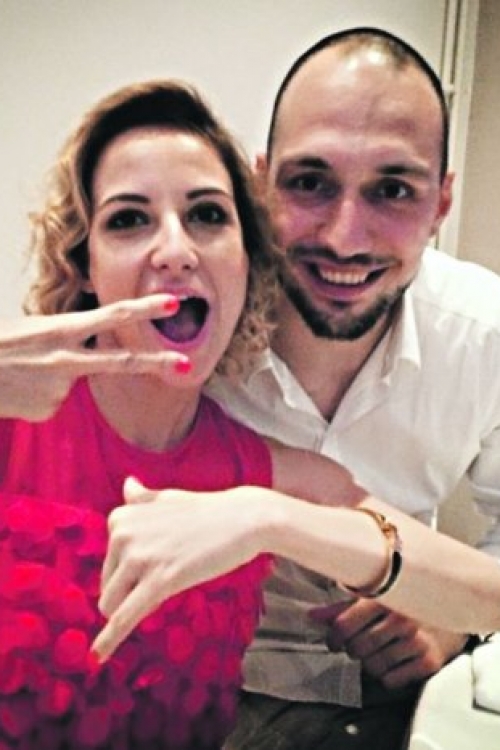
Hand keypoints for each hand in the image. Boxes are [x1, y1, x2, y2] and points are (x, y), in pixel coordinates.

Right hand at [0, 294, 184, 419]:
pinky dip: (41, 395)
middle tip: (186, 363)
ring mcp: (60, 388)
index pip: (112, 316)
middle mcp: (66, 359)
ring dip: (53, 378)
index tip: (172, 304)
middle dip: (157, 363)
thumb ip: (65, 332)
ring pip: (73, 382)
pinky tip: (19, 390)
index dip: (144, 310)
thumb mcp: (32, 327)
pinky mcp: (50, 410)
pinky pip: (56, 400)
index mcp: (61, 330)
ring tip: (20, 373)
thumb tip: (89, 339)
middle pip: (121, 362)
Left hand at [92, 478, 262, 661]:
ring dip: (132, 610)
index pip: (108, 564)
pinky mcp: (160, 581)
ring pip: (113, 604)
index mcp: (120, 518)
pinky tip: (96, 657)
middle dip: (132, 592)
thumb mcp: (167, 498)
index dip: (133, 573)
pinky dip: (109, 640)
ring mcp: (140, 558)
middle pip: (108, 586)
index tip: (160, 561)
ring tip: (169, 586)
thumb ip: (142, 498)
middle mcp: (122, 534)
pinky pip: (126, 617)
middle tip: (172, 570)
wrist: (244, 518)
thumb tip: (127, 485)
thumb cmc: (206, 510)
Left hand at [310, 599, 467, 688]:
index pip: (344, 626)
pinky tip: (395, 659)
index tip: (333, 642)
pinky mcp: (428, 661)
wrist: (448, 614)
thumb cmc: (402, 606)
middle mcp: (401, 619)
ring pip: (372, 667)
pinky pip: (390, 680)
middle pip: (356, 649)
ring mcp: (416, 641)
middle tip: (360, 643)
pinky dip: (387, 675)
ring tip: (380, 649)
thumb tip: (312, 617)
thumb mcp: (372, 600)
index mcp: (384, 598)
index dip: (333, 638)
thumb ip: (341, 609)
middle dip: (353, 649)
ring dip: (370, 662)